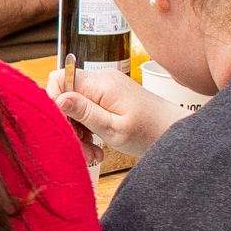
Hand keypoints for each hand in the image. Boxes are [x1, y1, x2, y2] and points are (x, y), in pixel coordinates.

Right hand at [54, 61, 193, 163]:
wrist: (176, 135)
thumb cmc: (150, 133)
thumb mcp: (114, 128)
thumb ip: (85, 112)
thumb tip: (58, 98)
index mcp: (101, 84)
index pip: (60, 78)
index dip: (54, 102)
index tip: (65, 127)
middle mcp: (101, 80)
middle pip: (66, 95)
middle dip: (69, 124)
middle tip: (83, 148)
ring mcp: (105, 88)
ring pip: (75, 106)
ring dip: (79, 131)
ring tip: (93, 153)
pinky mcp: (109, 97)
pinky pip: (87, 109)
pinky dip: (88, 129)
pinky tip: (97, 146)